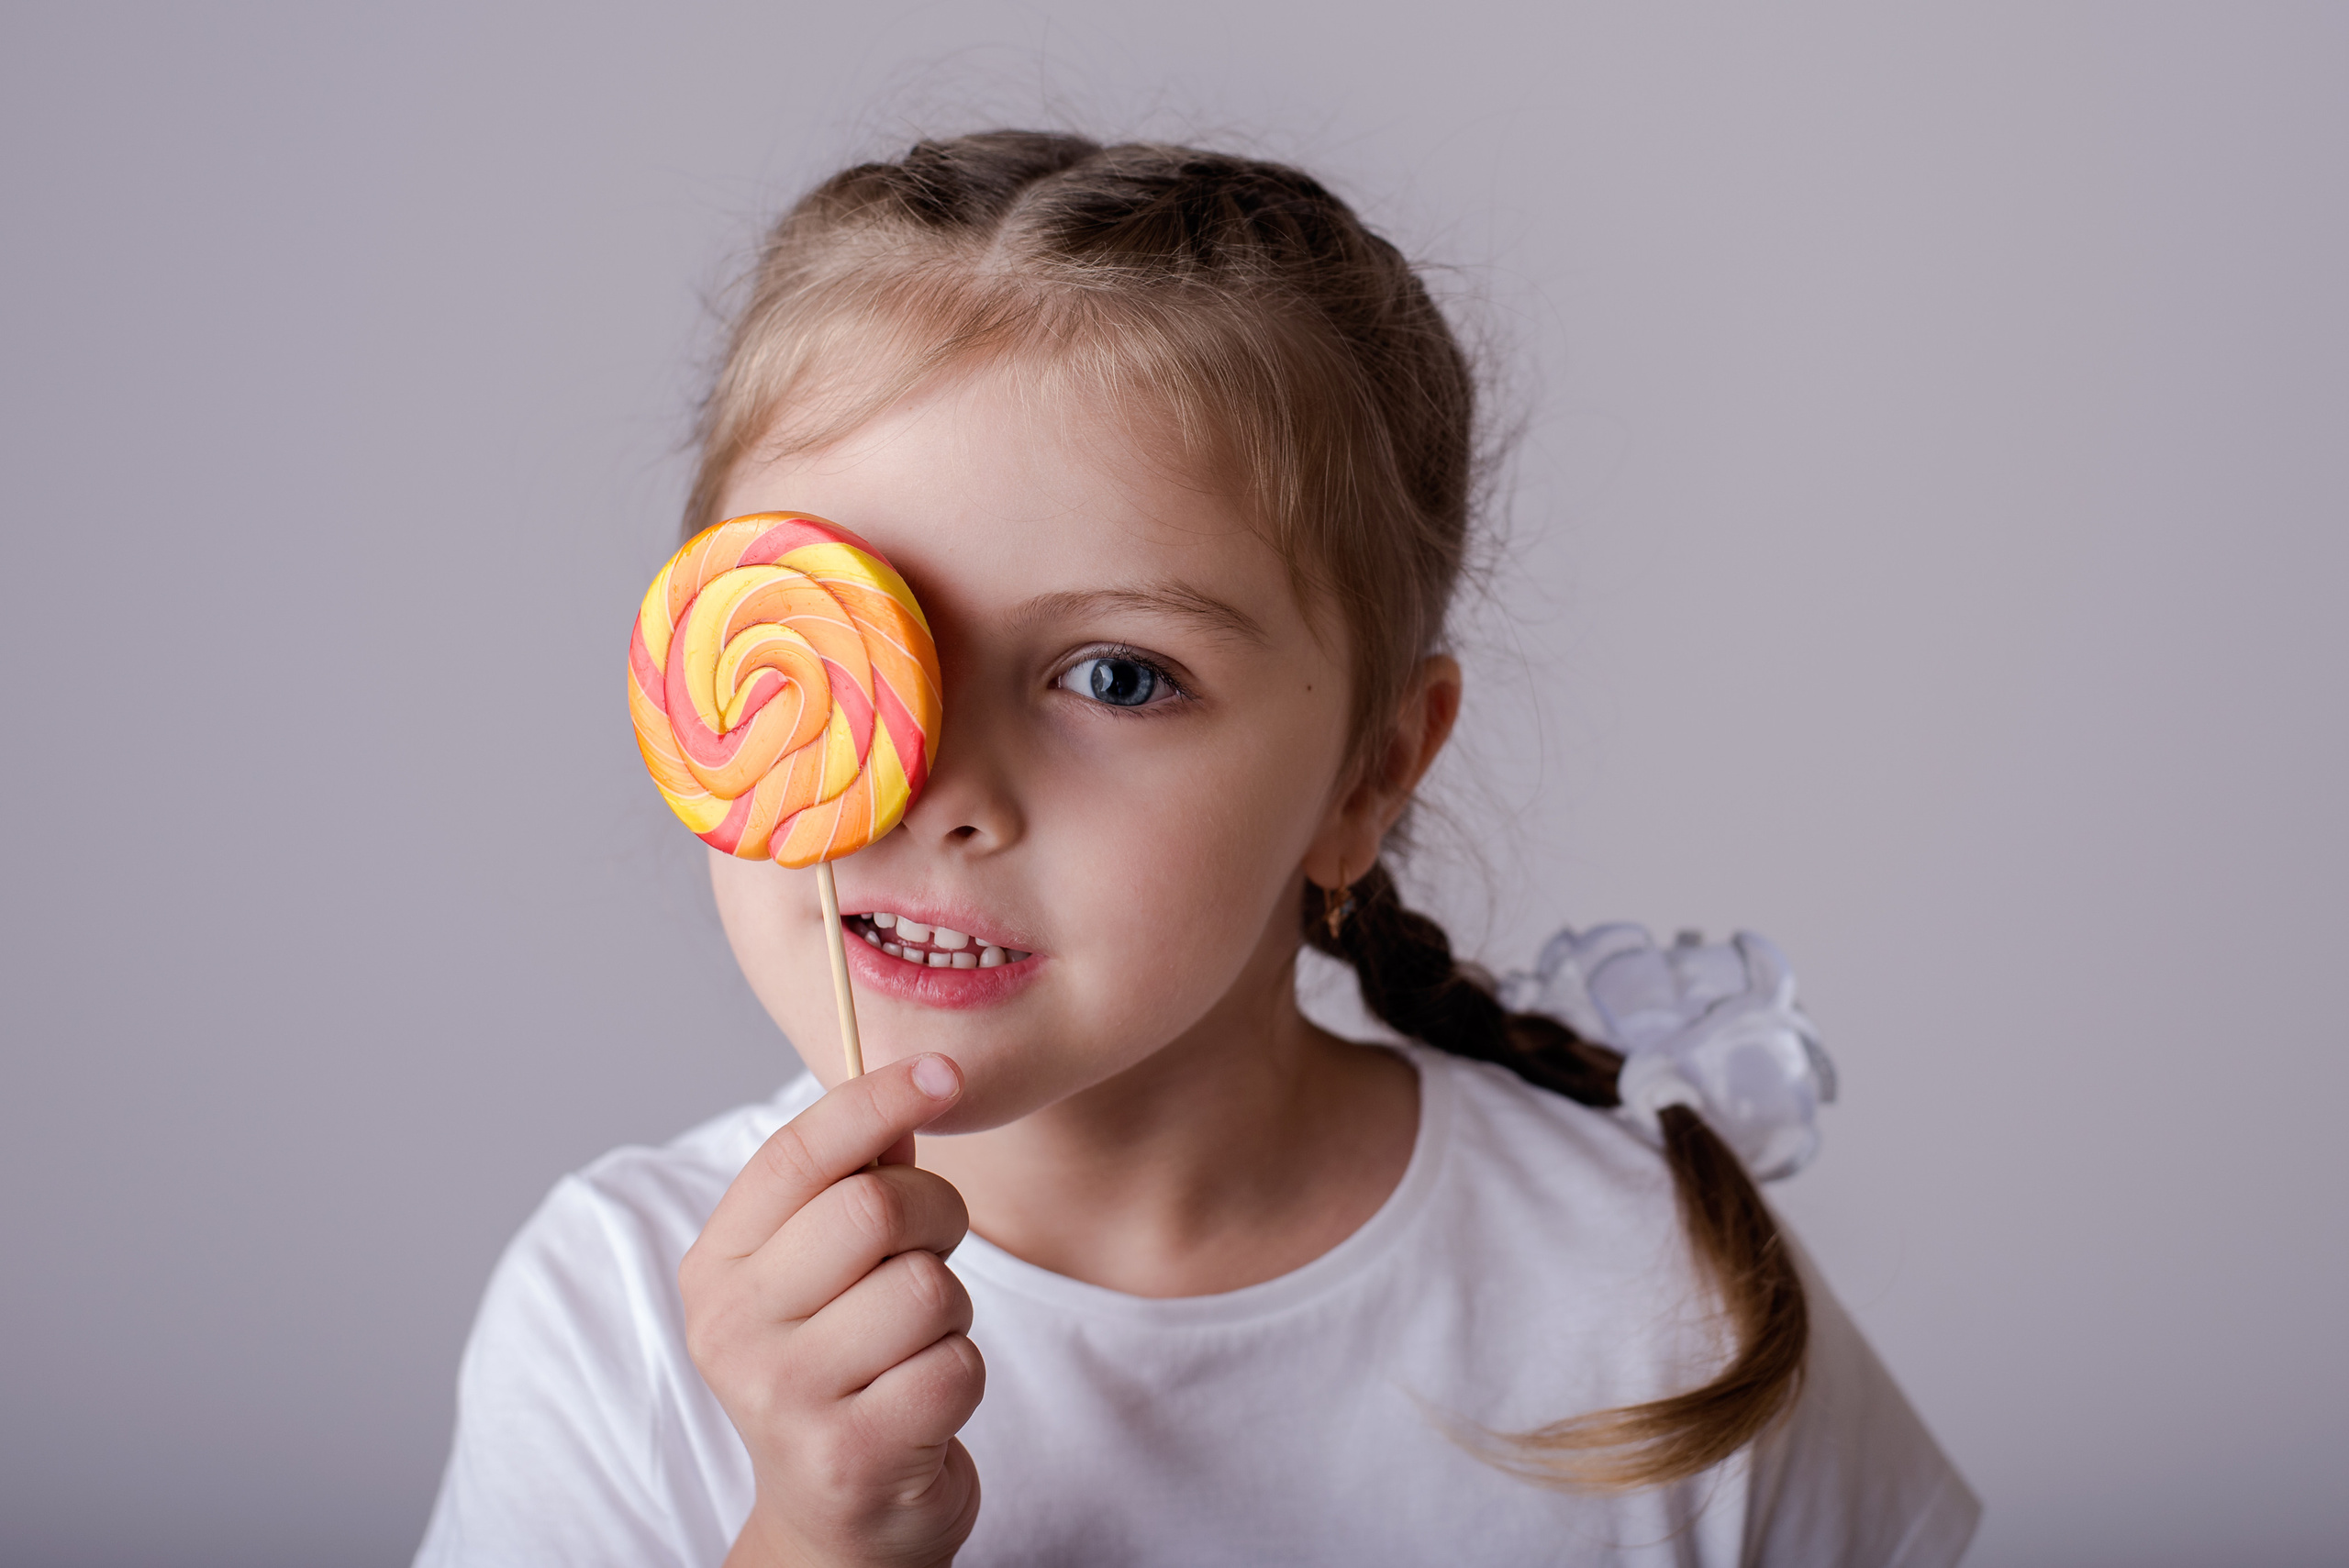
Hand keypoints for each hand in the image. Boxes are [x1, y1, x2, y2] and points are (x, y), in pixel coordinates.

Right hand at [682, 1055, 983, 1567]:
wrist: (837, 1524)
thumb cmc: (842, 1368)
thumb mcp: (822, 1272)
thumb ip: (854, 1182)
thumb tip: (912, 1087)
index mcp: (717, 1268)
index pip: (796, 1155)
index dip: (877, 1099)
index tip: (945, 1071)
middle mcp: (734, 1330)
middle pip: (873, 1210)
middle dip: (936, 1214)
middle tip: (935, 1248)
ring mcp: (785, 1398)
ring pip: (926, 1290)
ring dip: (951, 1309)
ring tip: (916, 1343)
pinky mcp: (851, 1456)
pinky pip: (954, 1367)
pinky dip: (961, 1374)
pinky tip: (922, 1400)